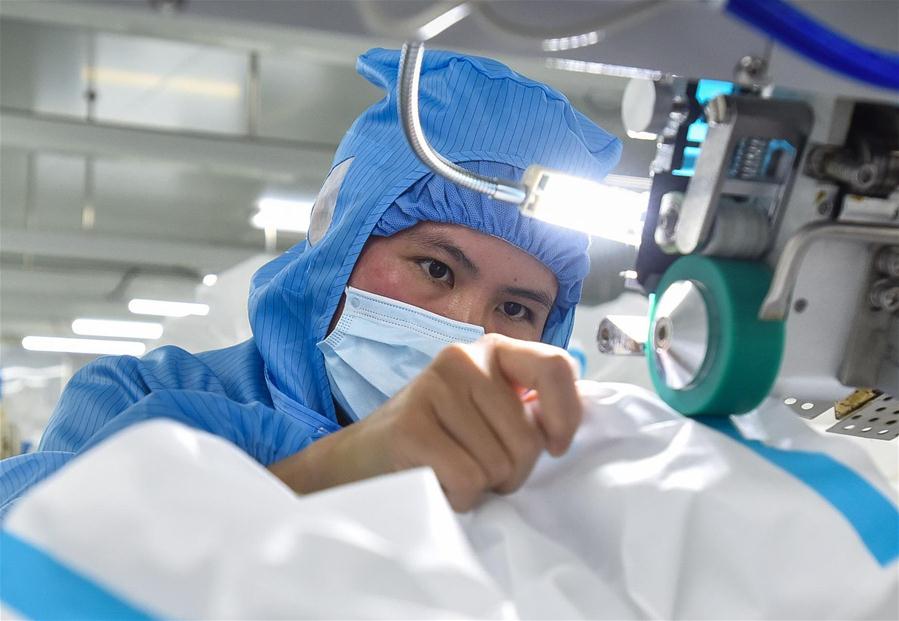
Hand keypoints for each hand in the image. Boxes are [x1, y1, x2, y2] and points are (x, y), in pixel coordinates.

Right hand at [269, 333, 582, 510]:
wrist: (362, 458)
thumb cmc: (438, 437)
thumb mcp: (488, 407)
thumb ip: (528, 404)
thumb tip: (567, 426)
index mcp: (493, 349)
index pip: (555, 366)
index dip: (565, 416)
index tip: (553, 446)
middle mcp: (464, 357)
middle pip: (528, 438)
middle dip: (512, 470)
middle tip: (479, 464)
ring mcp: (434, 387)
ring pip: (498, 464)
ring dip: (481, 485)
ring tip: (451, 468)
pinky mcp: (411, 426)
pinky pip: (468, 480)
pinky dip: (458, 496)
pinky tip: (436, 480)